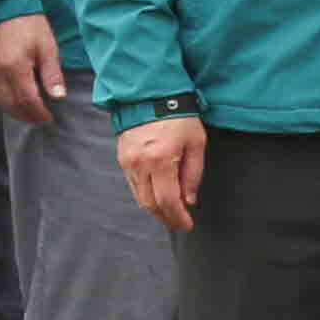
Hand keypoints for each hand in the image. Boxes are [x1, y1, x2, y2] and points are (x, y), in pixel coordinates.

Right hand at [0, 12, 63, 125]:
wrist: (4, 4)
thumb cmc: (28, 23)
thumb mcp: (47, 46)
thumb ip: (51, 74)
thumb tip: (58, 96)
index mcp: (15, 67)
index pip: (27, 100)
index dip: (38, 113)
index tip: (48, 118)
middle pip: (11, 105)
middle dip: (26, 116)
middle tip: (39, 120)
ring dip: (14, 111)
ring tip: (28, 114)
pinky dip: (2, 100)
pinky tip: (13, 100)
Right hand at [119, 114, 208, 233]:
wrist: (151, 94)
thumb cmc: (179, 116)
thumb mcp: (196, 143)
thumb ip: (193, 175)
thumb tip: (188, 200)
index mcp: (161, 160)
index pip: (168, 201)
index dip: (177, 218)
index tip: (187, 225)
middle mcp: (141, 164)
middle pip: (150, 204)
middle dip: (166, 217)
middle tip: (179, 222)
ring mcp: (128, 162)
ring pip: (139, 197)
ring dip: (155, 208)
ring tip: (170, 211)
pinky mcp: (123, 158)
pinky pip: (133, 185)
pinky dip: (145, 194)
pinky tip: (157, 195)